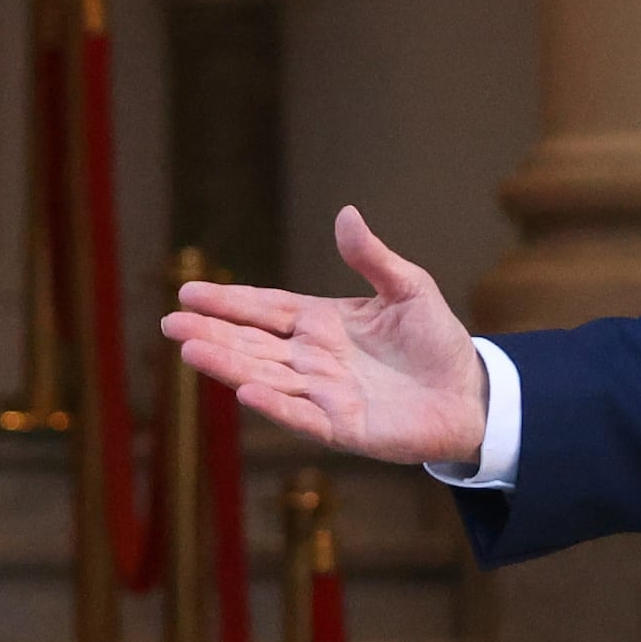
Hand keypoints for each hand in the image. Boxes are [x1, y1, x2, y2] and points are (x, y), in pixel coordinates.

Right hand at [161, 206, 491, 470]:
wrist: (472, 394)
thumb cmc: (437, 342)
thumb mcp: (408, 288)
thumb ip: (373, 257)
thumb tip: (345, 214)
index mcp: (322, 324)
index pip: (265, 309)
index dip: (228, 302)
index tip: (188, 292)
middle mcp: (313, 360)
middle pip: (253, 345)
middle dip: (211, 334)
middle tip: (169, 324)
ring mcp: (324, 395)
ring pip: (265, 378)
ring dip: (227, 366)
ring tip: (190, 351)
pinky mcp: (343, 427)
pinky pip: (302, 416)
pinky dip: (275, 405)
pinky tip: (244, 391)